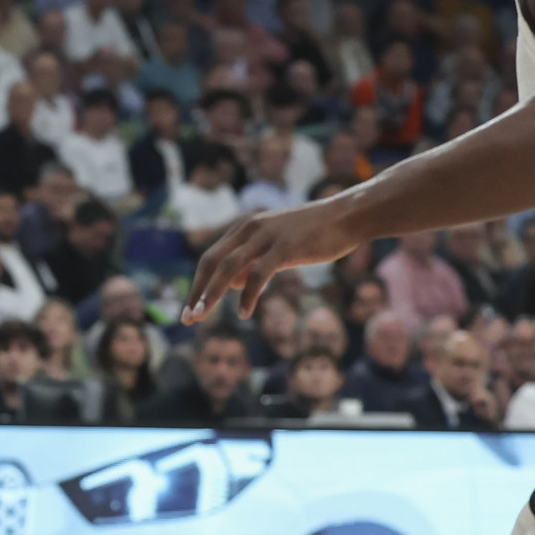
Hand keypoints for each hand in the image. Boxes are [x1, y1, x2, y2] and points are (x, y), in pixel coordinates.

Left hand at [187, 199, 358, 317]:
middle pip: (211, 262)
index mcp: (244, 228)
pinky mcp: (285, 247)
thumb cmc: (314, 234)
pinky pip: (259, 273)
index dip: (198, 284)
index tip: (190, 308)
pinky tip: (243, 312)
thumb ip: (253, 262)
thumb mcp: (275, 248)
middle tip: (187, 318)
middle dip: (197, 291)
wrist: (346, 216)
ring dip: (211, 293)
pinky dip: (248, 294)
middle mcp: (249, 229)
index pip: (210, 258)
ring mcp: (266, 237)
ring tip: (201, 316)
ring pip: (228, 267)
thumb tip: (233, 284)